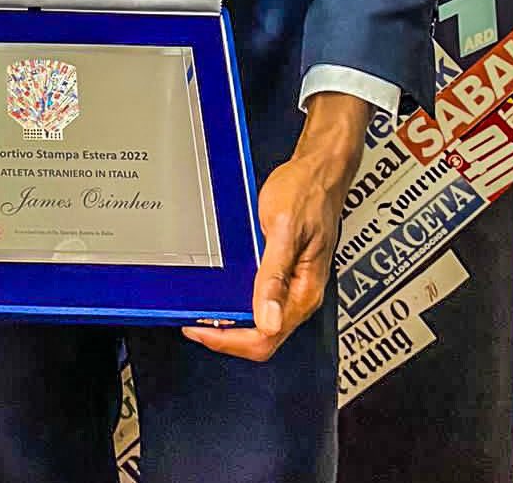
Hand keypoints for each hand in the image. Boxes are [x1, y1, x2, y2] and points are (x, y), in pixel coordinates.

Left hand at [182, 92, 369, 361]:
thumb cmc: (306, 193)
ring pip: (262, 323)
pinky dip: (239, 306)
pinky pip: (262, 301)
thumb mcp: (284, 230)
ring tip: (201, 312)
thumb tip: (268, 321)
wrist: (318, 171)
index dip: (230, 340)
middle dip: (226, 337)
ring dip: (232, 324)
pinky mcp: (286, 273)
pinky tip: (222, 294)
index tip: (201, 330)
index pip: (267, 337)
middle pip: (264, 337)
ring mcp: (293, 286)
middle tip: (193, 323)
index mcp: (304, 292)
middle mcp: (300, 295)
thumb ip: (275, 275)